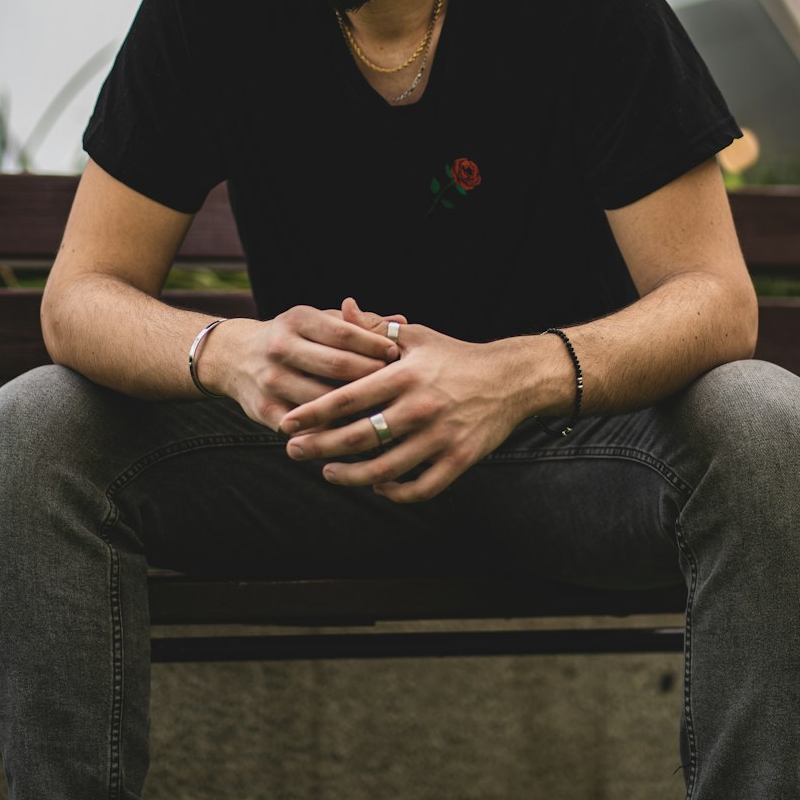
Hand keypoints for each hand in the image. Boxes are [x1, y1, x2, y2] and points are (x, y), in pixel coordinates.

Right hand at [222, 297, 404, 431]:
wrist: (234, 356)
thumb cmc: (295, 337)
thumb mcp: (319, 321)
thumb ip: (360, 324)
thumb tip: (403, 323)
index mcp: (298, 320)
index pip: (345, 333)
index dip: (374, 345)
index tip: (397, 355)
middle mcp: (281, 347)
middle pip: (337, 367)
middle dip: (371, 377)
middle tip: (396, 386)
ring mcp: (271, 380)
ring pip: (323, 400)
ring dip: (354, 409)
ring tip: (383, 413)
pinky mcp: (263, 409)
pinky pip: (305, 426)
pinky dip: (329, 432)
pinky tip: (353, 433)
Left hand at [280, 303, 530, 502]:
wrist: (511, 379)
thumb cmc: (455, 356)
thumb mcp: (416, 335)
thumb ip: (374, 327)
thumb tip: (341, 307)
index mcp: (405, 375)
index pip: (348, 398)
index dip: (313, 414)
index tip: (288, 423)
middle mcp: (421, 408)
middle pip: (359, 438)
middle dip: (320, 449)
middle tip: (294, 452)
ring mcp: (441, 437)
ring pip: (385, 469)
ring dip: (350, 476)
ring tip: (329, 473)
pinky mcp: (460, 459)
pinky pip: (420, 487)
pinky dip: (394, 491)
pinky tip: (377, 485)